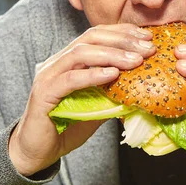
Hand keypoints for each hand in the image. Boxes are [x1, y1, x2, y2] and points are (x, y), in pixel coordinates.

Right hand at [9, 23, 155, 175]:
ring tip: (135, 60)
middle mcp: (57, 62)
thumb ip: (114, 91)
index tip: (147, 37)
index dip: (122, 32)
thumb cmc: (67, 128)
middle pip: (91, 37)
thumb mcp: (98, 105)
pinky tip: (113, 74)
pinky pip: (70, 78)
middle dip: (122, 40)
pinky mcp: (44, 93)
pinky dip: (93, 74)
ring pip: (81, 52)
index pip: (97, 34)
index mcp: (69, 59)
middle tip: (147, 48)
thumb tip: (142, 83)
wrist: (38, 152)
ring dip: (112, 54)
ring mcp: (48, 75)